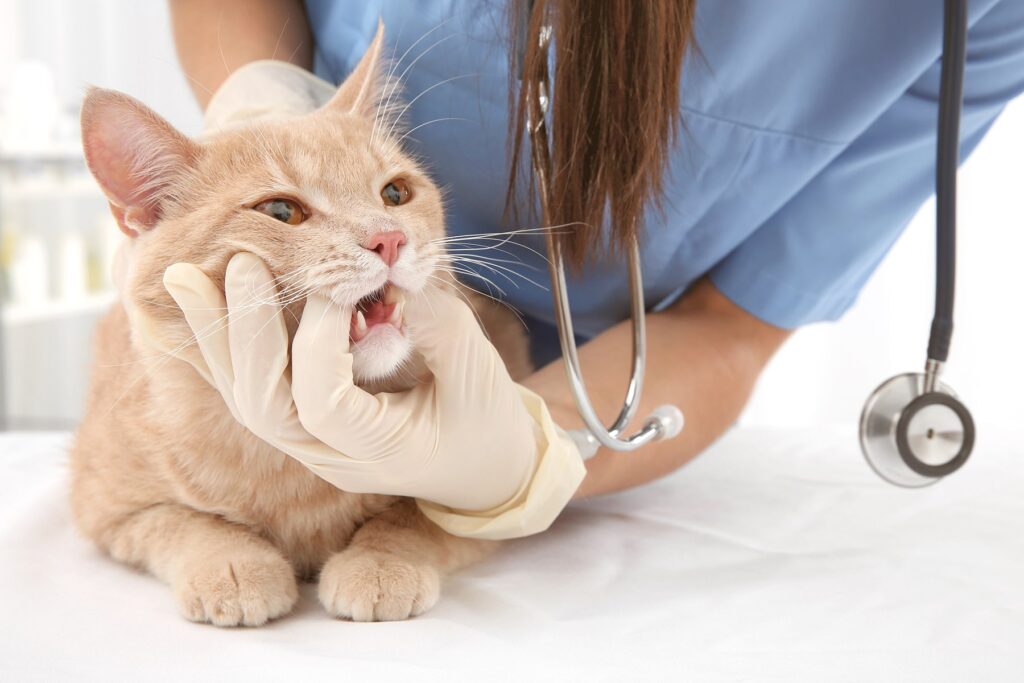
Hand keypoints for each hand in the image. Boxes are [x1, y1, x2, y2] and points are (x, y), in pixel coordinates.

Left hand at [161, 253, 585, 538]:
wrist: (482, 467)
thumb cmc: (485, 419)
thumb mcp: (478, 374)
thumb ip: (438, 326)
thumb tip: (394, 269)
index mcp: (379, 452)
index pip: (324, 401)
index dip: (323, 339)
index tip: (343, 284)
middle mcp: (329, 456)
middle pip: (263, 405)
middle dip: (248, 333)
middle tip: (240, 265)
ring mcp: (308, 444)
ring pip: (244, 396)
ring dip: (216, 335)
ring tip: (185, 275)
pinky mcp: (300, 422)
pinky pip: (248, 387)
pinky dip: (219, 345)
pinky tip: (194, 303)